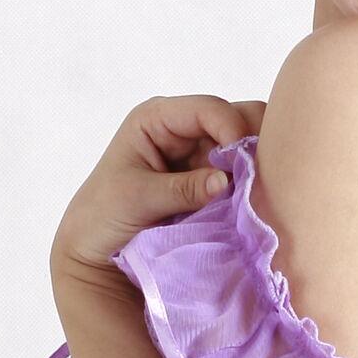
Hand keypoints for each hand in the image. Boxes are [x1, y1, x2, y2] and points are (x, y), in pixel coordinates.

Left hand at [50, 95, 267, 277]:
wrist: (96, 248)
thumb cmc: (103, 214)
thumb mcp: (137, 198)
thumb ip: (182, 189)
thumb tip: (225, 181)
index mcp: (158, 118)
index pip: (209, 109)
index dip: (232, 130)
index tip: (245, 164)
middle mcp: (185, 129)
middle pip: (238, 118)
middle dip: (253, 144)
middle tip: (261, 178)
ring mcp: (202, 155)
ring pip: (248, 146)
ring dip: (257, 168)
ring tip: (259, 193)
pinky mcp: (213, 181)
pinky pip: (244, 175)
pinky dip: (254, 186)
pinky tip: (256, 202)